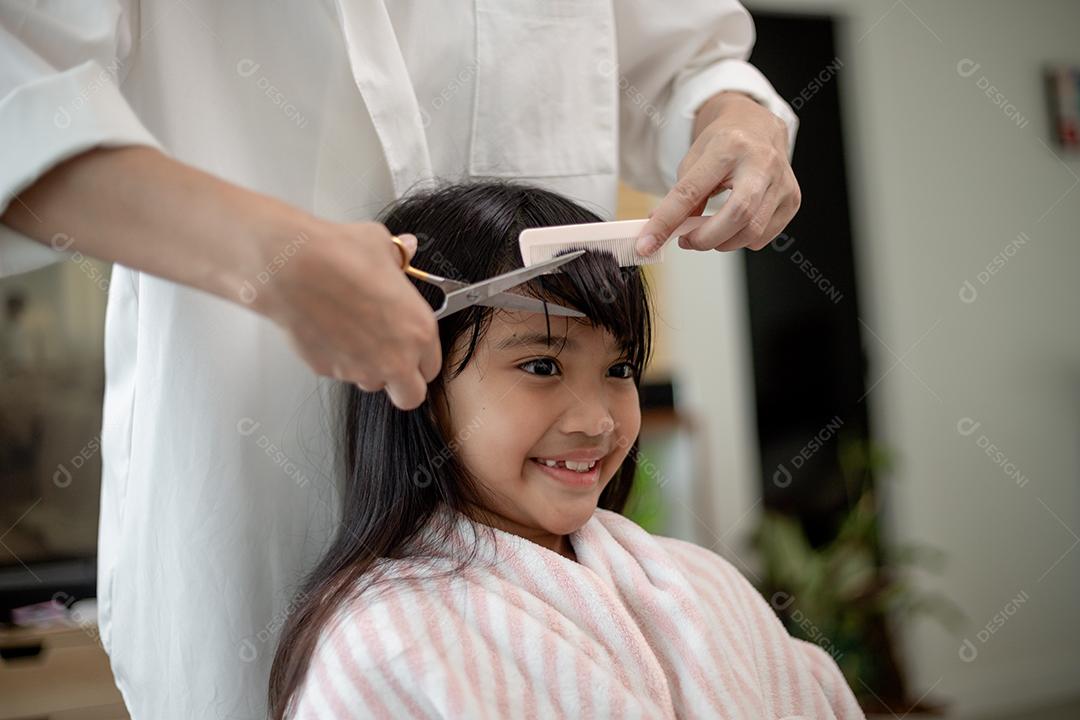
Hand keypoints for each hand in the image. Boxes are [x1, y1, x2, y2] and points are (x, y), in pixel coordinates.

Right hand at [251, 219, 441, 409]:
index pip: (432, 367)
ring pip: (371, 383)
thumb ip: (399, 259)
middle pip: (410, 396)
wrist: (293, 267)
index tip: (412, 347)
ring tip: (353, 334)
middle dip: (402, 383)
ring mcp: (361, 369)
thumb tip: (405, 250)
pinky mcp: (328, 371)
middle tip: (390, 358)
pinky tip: (328, 328)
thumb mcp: (382, 247)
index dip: (421, 358)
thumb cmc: (340, 255)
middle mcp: (395, 358)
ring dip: (368, 368)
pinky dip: (336, 357)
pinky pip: (339, 371)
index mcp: (419, 331)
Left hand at [636, 91, 800, 255]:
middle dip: (705, 239)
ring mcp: (782, 182)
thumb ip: (679, 197)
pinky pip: (763, 236)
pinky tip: (733, 224)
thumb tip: (659, 233)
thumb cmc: (725, 142)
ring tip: (708, 231)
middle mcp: (762, 162)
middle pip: (737, 216)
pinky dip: (741, 239)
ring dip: (722, 241)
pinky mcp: (792, 199)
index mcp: (730, 146)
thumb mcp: (694, 160)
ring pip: (752, 232)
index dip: (666, 221)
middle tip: (687, 240)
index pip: (691, 192)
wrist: (759, 125)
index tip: (647, 243)